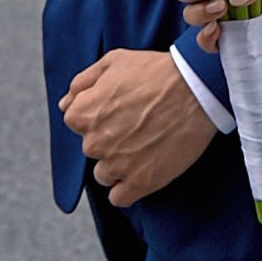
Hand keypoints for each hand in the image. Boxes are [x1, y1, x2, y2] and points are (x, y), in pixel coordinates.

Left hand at [59, 48, 218, 208]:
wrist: (197, 89)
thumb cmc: (157, 72)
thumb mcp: (113, 62)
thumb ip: (82, 83)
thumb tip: (65, 104)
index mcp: (82, 114)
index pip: (77, 125)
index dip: (100, 118)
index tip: (120, 113)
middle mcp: (94, 143)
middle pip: (93, 150)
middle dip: (110, 142)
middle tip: (138, 128)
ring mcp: (117, 165)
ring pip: (105, 175)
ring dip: (120, 166)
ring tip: (145, 148)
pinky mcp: (140, 183)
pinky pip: (119, 198)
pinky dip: (129, 189)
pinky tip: (144, 172)